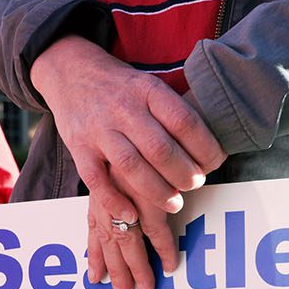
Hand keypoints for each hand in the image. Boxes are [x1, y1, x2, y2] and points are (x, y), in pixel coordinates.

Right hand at [32, 36, 225, 288]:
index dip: (204, 146)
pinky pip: (96, 180)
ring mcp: (99, 129)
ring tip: (175, 203)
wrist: (72, 72)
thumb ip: (174, 111)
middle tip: (197, 184)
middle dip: (184, 173)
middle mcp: (123, 109)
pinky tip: (133, 216)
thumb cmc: (124, 88)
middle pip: (160, 148)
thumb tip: (214, 145)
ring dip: (156, 190)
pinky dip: (115, 201)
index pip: (184, 121)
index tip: (216, 163)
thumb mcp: (151, 85)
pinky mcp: (79, 148)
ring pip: (130, 166)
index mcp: (148, 90)